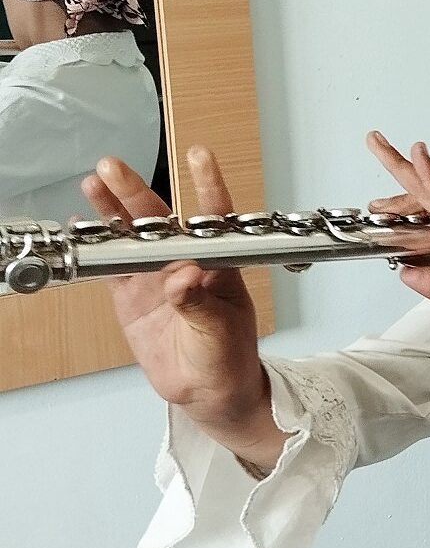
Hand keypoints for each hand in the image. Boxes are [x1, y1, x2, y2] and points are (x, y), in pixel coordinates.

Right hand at [82, 148, 288, 467]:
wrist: (208, 390)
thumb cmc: (228, 356)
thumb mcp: (219, 331)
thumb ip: (199, 303)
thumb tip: (183, 278)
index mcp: (219, 264)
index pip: (214, 217)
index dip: (207, 185)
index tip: (199, 157)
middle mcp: (186, 263)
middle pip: (159, 220)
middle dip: (136, 192)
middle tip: (113, 168)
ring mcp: (157, 277)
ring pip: (131, 237)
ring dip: (112, 211)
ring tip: (93, 183)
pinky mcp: (133, 296)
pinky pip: (112, 267)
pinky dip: (98, 248)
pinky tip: (83, 227)